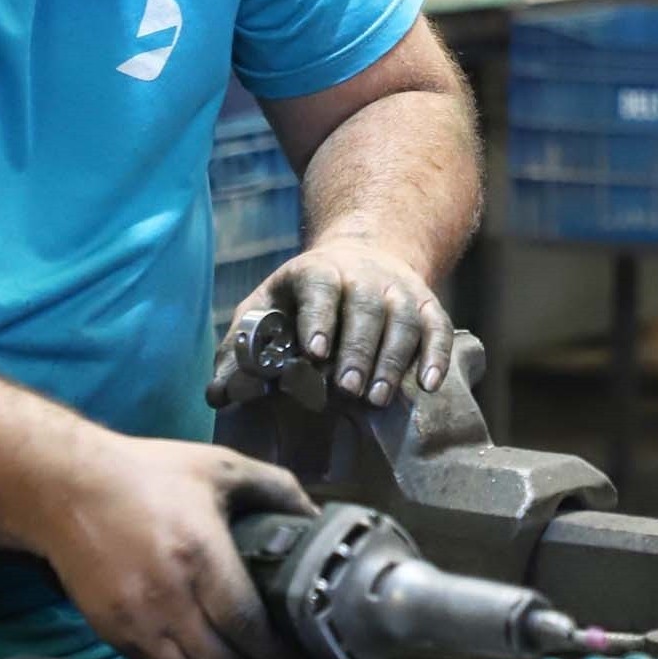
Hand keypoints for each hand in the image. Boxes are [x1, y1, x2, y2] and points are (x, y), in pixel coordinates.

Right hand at [34, 435, 314, 658]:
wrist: (69, 487)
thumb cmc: (150, 474)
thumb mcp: (220, 466)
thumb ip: (276, 488)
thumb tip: (315, 518)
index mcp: (202, 556)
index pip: (248, 628)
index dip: (279, 651)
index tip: (299, 653)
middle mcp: (169, 598)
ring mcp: (136, 621)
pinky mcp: (112, 632)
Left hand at [247, 238, 455, 405]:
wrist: (362, 258)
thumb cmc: (300, 301)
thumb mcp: (264, 312)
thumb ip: (239, 353)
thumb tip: (219, 395)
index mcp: (316, 271)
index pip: (320, 286)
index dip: (319, 316)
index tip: (315, 352)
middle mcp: (362, 274)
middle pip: (365, 305)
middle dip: (357, 348)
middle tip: (347, 390)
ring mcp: (398, 288)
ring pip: (404, 318)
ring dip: (394, 359)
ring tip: (377, 399)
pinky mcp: (426, 304)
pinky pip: (438, 327)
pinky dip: (437, 355)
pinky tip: (430, 385)